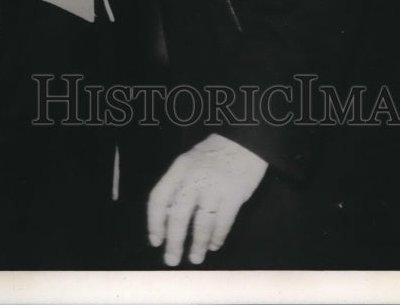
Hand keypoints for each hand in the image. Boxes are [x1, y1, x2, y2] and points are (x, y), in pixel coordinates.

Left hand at [147, 134, 267, 265]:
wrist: (245, 140)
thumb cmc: (215, 152)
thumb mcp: (190, 160)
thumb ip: (179, 184)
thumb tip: (168, 217)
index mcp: (179, 168)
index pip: (159, 198)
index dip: (154, 222)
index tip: (156, 241)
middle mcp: (193, 178)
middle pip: (178, 216)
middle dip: (173, 242)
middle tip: (171, 260)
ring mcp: (214, 187)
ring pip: (201, 224)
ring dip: (198, 245)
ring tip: (196, 258)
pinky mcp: (234, 195)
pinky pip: (223, 223)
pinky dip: (217, 237)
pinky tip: (215, 245)